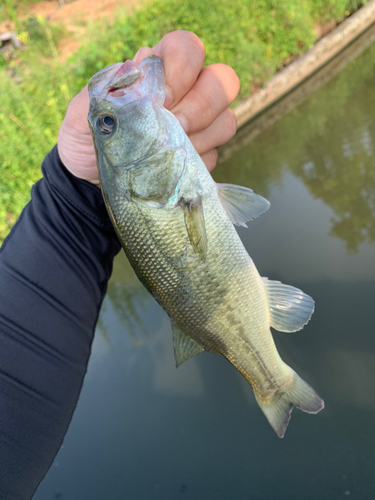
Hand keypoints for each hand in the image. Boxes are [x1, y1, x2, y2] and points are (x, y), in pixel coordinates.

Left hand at [58, 31, 239, 183]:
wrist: (92, 184)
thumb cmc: (88, 142)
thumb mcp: (82, 114)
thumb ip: (104, 89)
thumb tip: (135, 69)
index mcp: (157, 72)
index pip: (187, 48)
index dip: (182, 70)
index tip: (160, 100)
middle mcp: (186, 94)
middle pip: (222, 80)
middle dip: (199, 106)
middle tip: (174, 127)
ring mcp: (199, 127)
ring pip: (227, 120)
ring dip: (201, 137)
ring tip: (169, 151)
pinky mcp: (201, 157)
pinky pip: (215, 156)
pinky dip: (195, 163)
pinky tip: (170, 169)